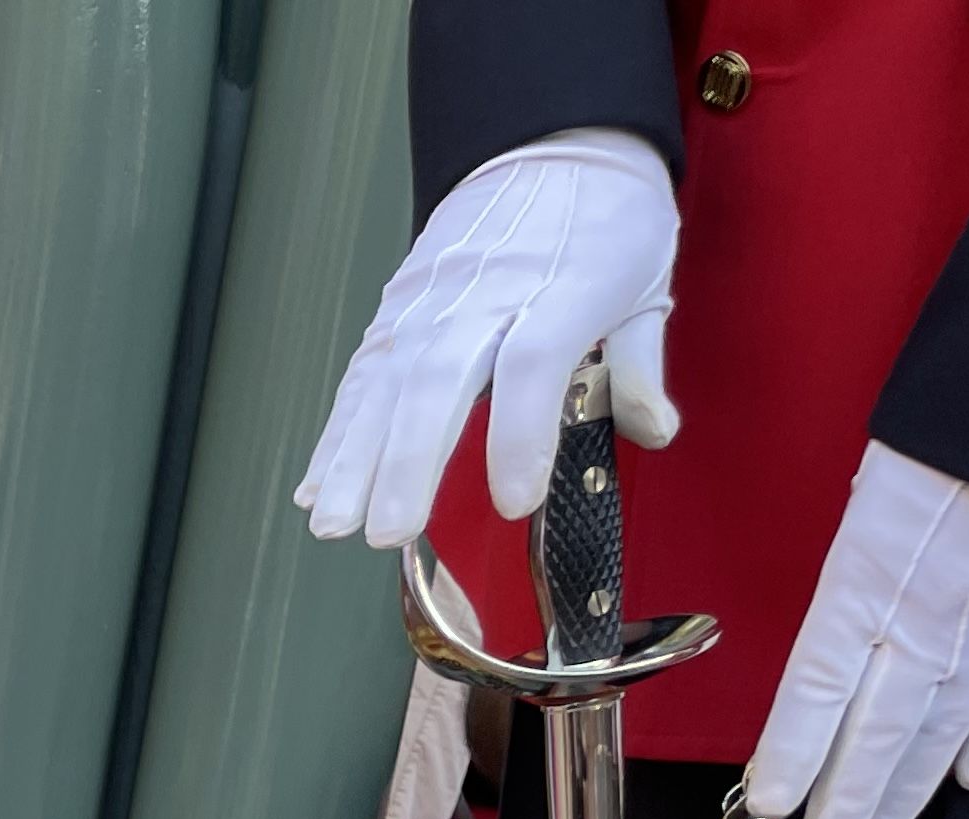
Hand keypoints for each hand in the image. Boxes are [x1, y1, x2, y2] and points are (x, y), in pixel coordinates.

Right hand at [297, 130, 679, 547]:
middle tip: (392, 530)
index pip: (532, 364)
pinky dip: (336, 433)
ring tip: (335, 522)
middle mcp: (487, 292)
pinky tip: (316, 483)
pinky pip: (362, 375)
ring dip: (354, 460)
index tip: (515, 498)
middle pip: (438, 380)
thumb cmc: (604, 214)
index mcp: (563, 288)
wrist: (554, 136)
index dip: (519, 435)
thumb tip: (651, 430)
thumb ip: (640, 364)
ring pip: (387, 384)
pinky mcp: (398, 306)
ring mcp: (432, 299)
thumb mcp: (646, 281)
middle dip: (408, 463)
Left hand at [743, 442, 968, 818]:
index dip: (790, 757)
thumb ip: (855, 582)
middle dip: (846, 803)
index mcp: (867, 580)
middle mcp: (927, 617)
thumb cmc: (943, 445)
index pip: (815, 692)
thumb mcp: (871, 503)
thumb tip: (835, 648)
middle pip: (876, 734)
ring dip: (908, 789)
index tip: (768, 803)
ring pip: (942, 732)